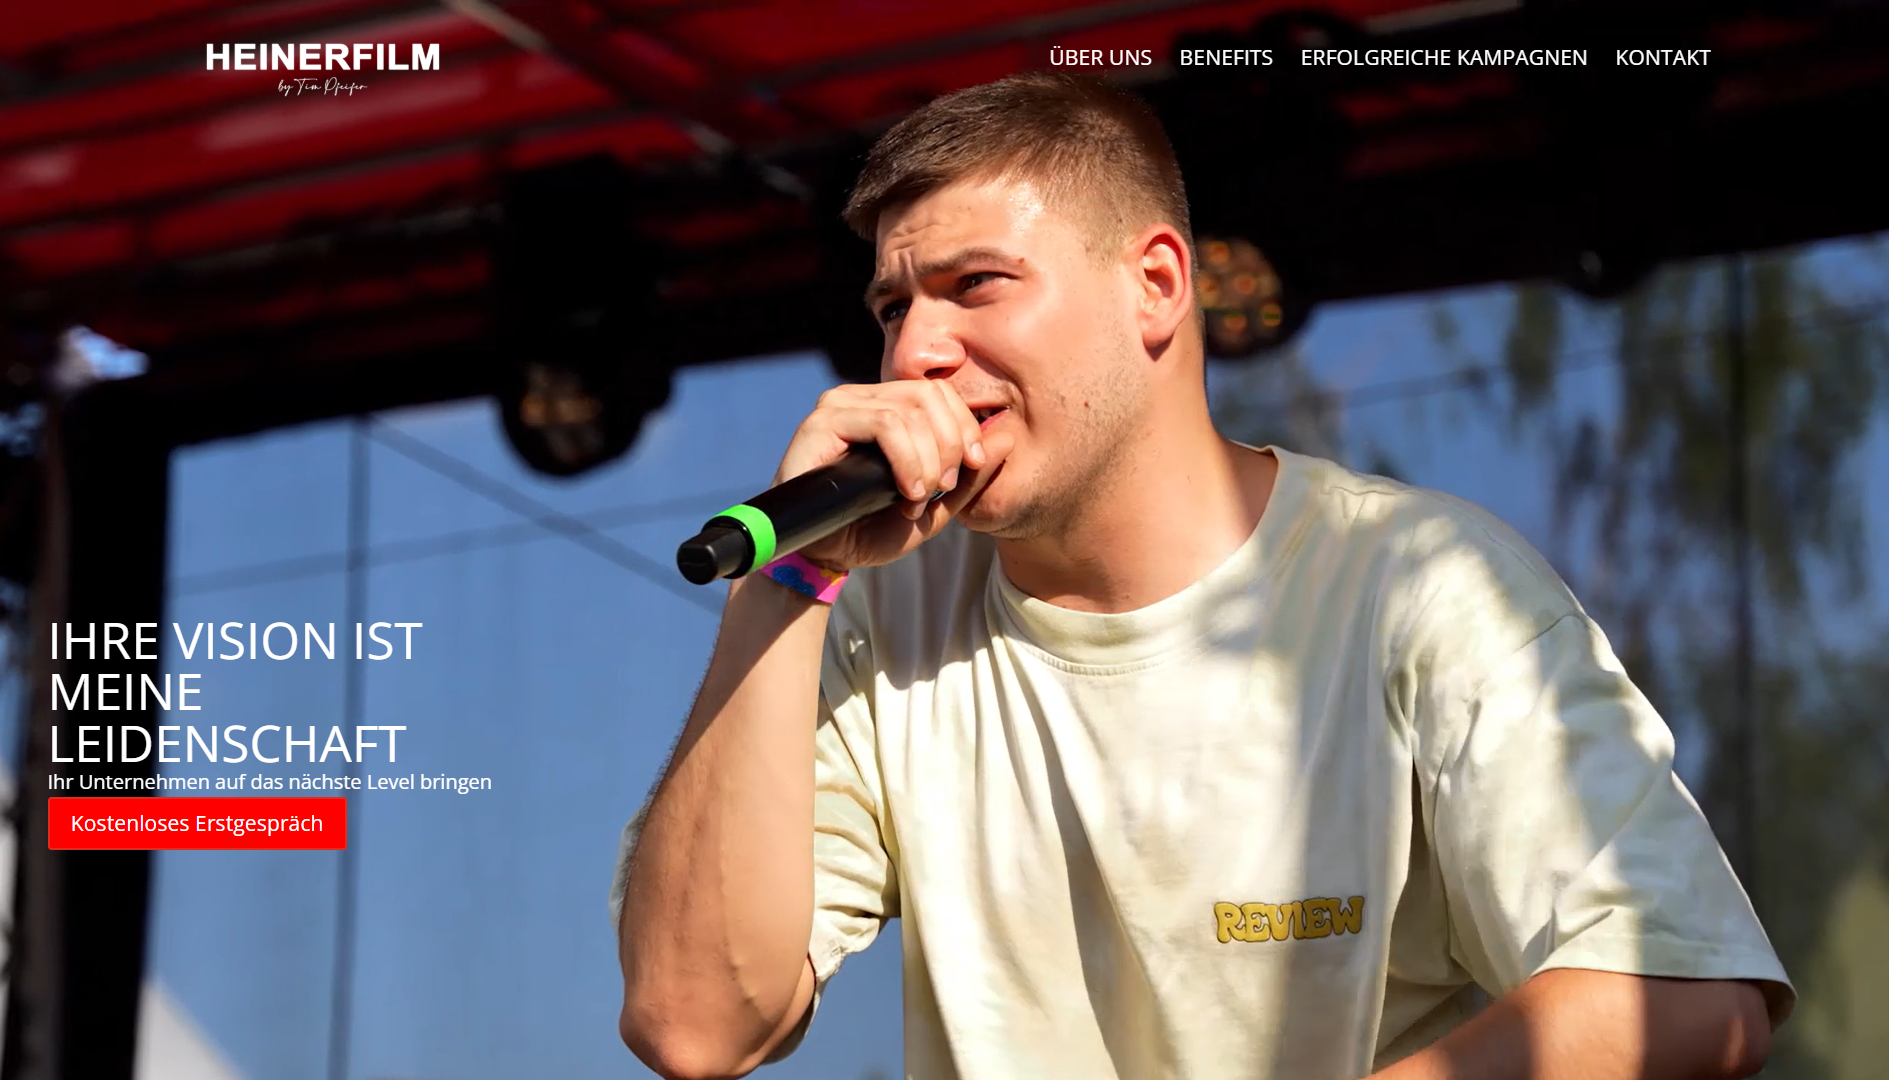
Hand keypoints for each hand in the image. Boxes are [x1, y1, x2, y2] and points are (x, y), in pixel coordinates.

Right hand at [773, 381, 1013, 571]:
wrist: (825, 557)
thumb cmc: (872, 529)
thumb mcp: (936, 506)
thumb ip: (971, 476)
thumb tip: (1007, 438)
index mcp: (887, 407)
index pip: (940, 392)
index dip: (965, 426)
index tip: (971, 466)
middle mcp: (863, 398)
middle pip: (929, 395)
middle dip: (950, 443)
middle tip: (944, 487)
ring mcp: (840, 406)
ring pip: (908, 411)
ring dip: (929, 459)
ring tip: (921, 496)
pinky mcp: (821, 423)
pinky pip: (883, 424)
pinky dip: (906, 459)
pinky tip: (907, 490)